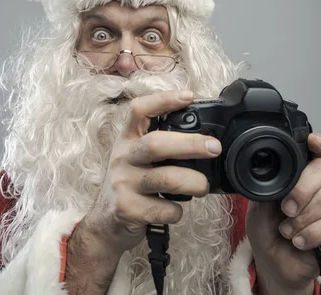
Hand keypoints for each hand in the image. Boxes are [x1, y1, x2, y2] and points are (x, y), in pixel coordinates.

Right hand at [78, 89, 221, 254]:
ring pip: (166, 179)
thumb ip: (160, 146)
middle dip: (191, 144)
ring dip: (193, 182)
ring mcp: (123, 183)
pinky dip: (177, 211)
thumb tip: (204, 139)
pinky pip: (163, 209)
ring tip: (203, 186)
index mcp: (127, 139)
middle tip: (214, 147)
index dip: (163, 100)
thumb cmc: (130, 185)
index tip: (188, 96)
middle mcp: (123, 157)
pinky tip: (176, 210)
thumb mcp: (136, 158)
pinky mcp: (127, 209)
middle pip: (156, 144)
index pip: (139, 110)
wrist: (106, 223)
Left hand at [245, 133, 320, 294]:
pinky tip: (300, 241)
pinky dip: (313, 233)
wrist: (273, 264)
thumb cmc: (267, 232)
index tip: (312, 142)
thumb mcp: (259, 205)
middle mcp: (320, 188)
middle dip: (303, 189)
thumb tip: (269, 170)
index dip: (318, 145)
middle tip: (286, 208)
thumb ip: (268, 185)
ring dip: (302, 219)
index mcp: (301, 177)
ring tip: (287, 231)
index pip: (317, 154)